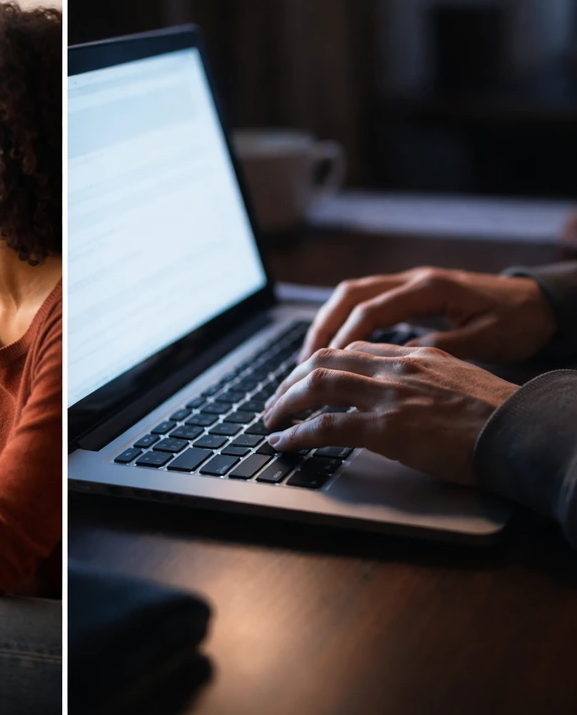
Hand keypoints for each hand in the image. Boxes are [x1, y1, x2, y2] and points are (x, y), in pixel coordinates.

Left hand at [263, 343, 518, 484]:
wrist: (523, 432)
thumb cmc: (499, 417)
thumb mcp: (457, 382)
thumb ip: (423, 380)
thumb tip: (402, 395)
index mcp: (414, 355)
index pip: (353, 349)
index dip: (321, 365)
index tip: (305, 380)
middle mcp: (396, 367)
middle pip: (325, 360)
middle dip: (291, 380)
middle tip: (275, 400)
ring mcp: (389, 395)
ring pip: (317, 385)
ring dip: (284, 402)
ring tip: (269, 420)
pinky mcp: (388, 428)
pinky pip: (327, 426)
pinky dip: (298, 433)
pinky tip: (284, 443)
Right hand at [297, 267, 556, 363]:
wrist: (540, 303)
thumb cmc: (518, 321)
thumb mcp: (487, 339)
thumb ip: (442, 346)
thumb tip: (399, 361)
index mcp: (429, 289)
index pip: (371, 309)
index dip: (344, 338)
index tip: (324, 367)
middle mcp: (412, 280)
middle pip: (349, 296)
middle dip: (321, 328)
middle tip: (302, 362)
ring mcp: (408, 284)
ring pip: (351, 296)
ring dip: (326, 324)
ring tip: (308, 358)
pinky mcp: (409, 295)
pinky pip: (364, 303)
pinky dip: (343, 323)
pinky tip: (334, 349)